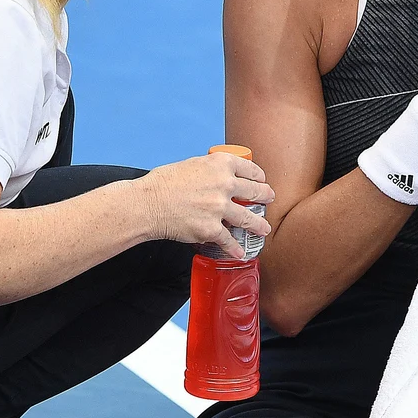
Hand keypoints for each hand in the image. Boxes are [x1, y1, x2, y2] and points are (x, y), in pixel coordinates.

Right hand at [134, 152, 274, 257]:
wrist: (148, 204)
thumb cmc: (163, 183)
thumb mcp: (191, 164)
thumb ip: (210, 170)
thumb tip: (217, 178)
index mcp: (220, 164)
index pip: (249, 169)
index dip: (258, 176)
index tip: (261, 181)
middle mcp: (225, 184)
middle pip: (255, 192)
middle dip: (265, 196)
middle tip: (269, 199)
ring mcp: (220, 208)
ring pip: (248, 219)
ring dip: (259, 225)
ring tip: (264, 229)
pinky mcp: (211, 229)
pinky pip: (229, 241)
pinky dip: (235, 249)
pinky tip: (240, 253)